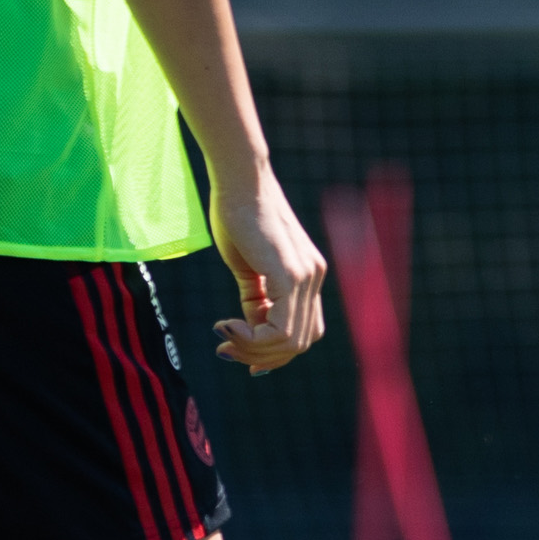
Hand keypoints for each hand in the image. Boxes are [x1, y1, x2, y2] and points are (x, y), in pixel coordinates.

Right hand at [214, 168, 329, 370]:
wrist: (240, 183)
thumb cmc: (238, 218)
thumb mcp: (249, 268)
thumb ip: (256, 298)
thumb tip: (249, 331)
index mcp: (308, 276)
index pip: (303, 332)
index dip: (274, 353)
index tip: (238, 352)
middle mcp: (314, 278)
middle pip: (299, 343)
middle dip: (260, 357)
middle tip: (225, 349)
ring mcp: (306, 276)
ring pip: (290, 341)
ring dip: (252, 350)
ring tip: (224, 336)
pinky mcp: (290, 274)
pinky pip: (280, 327)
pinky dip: (252, 338)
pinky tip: (228, 326)